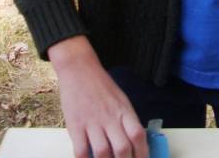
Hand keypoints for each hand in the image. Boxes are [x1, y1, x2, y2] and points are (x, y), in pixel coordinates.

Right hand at [48, 36, 147, 157]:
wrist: (79, 69)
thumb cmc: (101, 85)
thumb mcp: (120, 99)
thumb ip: (126, 120)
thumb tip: (134, 142)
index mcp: (123, 110)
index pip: (138, 135)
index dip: (143, 153)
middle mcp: (110, 117)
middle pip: (122, 148)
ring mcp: (92, 122)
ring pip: (103, 153)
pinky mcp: (76, 125)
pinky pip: (81, 151)